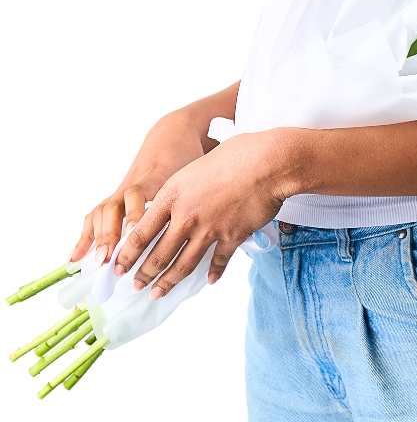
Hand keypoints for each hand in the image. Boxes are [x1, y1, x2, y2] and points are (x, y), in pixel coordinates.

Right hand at [69, 110, 211, 265]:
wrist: (174, 132)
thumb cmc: (190, 153)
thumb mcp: (199, 168)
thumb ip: (209, 188)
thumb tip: (234, 211)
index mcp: (156, 176)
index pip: (139, 194)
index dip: (135, 215)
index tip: (133, 236)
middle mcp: (135, 183)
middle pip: (116, 207)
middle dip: (113, 235)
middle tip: (114, 261)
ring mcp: (124, 188)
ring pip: (104, 211)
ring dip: (99, 237)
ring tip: (99, 263)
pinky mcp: (118, 194)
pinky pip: (97, 213)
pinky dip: (85, 235)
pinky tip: (76, 258)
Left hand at [112, 130, 292, 295]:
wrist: (267, 163)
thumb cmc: (236, 154)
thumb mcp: (196, 166)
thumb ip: (183, 189)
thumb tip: (178, 203)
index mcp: (173, 195)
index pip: (141, 232)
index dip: (127, 254)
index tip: (118, 266)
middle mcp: (186, 216)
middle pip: (159, 253)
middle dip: (144, 274)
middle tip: (136, 286)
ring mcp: (209, 229)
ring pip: (183, 264)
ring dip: (169, 281)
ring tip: (159, 292)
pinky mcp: (232, 237)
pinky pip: (219, 260)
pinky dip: (214, 272)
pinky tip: (210, 280)